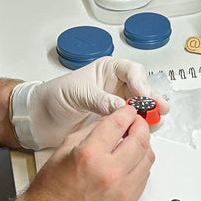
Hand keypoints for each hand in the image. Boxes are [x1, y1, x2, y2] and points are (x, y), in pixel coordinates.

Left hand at [10, 57, 168, 148]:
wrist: (40, 118)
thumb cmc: (53, 97)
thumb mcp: (78, 94)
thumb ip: (100, 100)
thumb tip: (122, 106)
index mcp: (106, 70)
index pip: (131, 71)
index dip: (141, 83)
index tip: (143, 96)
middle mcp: (114, 84)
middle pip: (141, 88)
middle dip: (151, 98)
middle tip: (160, 109)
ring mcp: (115, 102)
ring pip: (140, 105)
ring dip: (148, 113)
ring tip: (156, 121)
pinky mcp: (113, 119)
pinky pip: (132, 120)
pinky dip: (139, 125)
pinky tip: (143, 130)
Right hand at [21, 105, 153, 200]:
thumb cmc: (52, 188)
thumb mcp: (66, 147)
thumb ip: (93, 130)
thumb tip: (114, 120)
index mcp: (90, 155)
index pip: (119, 124)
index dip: (127, 113)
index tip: (129, 111)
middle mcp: (109, 172)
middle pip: (140, 139)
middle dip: (140, 125)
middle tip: (136, 122)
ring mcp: (122, 190)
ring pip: (148, 158)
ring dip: (144, 145)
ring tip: (134, 141)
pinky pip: (145, 176)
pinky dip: (141, 164)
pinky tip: (131, 160)